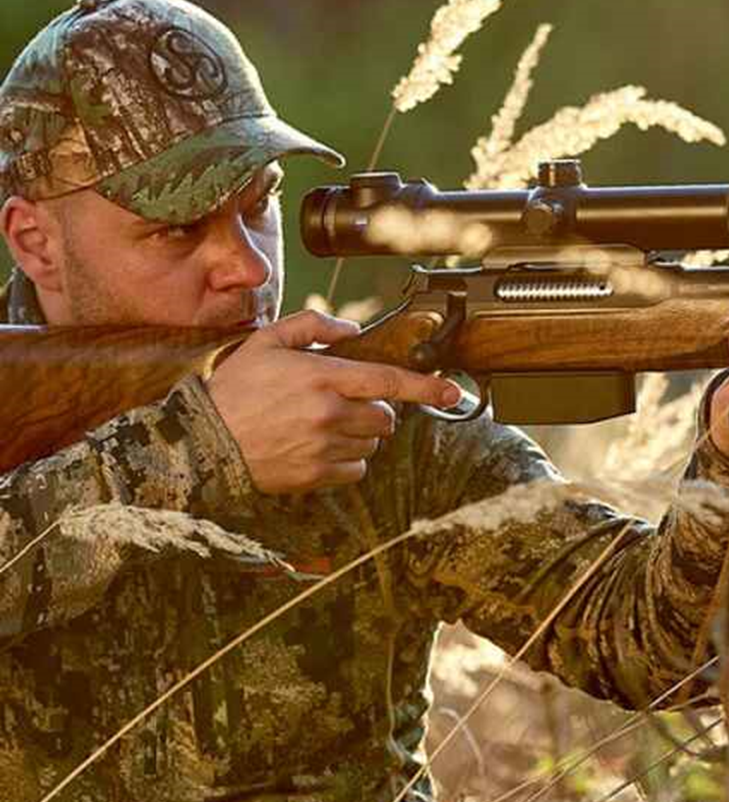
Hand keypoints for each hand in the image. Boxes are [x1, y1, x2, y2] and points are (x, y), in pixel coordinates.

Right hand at [207, 309, 463, 493]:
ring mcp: (325, 447)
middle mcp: (329, 413)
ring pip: (373, 444)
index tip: (452, 391)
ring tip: (324, 427)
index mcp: (323, 377)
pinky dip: (348, 462)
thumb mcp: (267, 342)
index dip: (427, 387)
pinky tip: (320, 450)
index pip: (390, 381)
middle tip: (343, 406)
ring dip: (360, 436)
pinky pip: (357, 470)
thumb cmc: (235, 390)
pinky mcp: (317, 475)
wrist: (202, 442)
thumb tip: (352, 328)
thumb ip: (312, 326)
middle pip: (386, 417)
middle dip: (374, 411)